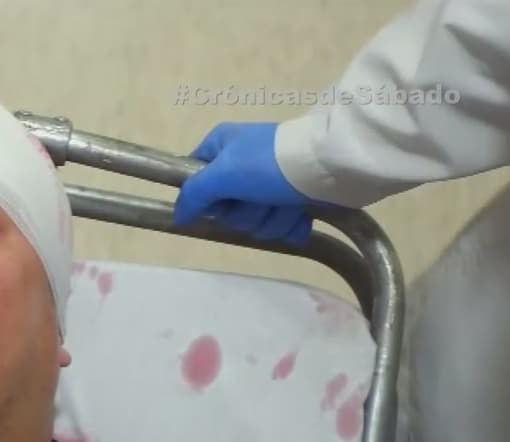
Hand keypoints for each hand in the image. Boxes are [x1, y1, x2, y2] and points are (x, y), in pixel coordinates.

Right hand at [172, 122, 314, 243]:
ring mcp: (270, 182)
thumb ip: (193, 194)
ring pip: (255, 221)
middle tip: (259, 198)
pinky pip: (281, 227)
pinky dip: (291, 224)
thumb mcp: (222, 173)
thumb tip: (178, 215)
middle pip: (227, 209)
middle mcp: (243, 163)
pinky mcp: (294, 199)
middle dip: (246, 212)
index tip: (220, 198)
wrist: (331, 165)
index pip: (194, 180)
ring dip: (271, 218)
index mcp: (222, 147)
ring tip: (286, 202)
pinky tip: (301, 212)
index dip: (205, 197)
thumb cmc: (269, 164)